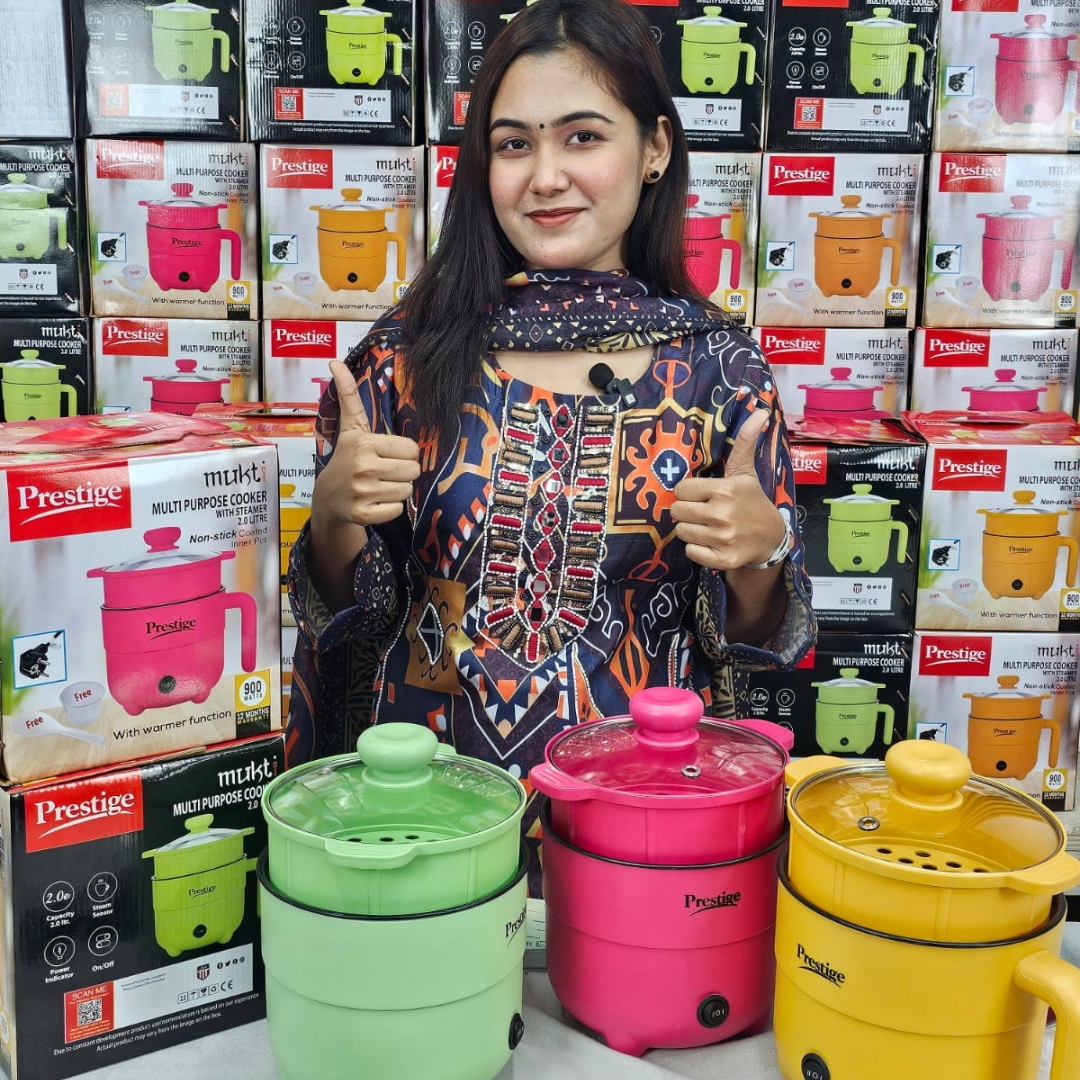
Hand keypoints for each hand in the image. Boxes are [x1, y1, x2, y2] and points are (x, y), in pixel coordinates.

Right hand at [313, 360, 421, 530]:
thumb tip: (335, 361)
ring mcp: (362, 493)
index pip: (412, 450)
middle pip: (413, 471)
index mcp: (364, 443)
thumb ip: (349, 395)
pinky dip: (389, 508)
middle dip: (402, 472)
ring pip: (407, 490)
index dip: (403, 454)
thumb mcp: (350, 427)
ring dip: (396, 489)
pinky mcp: (363, 514)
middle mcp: (363, 467)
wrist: (328, 497)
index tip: (386, 455)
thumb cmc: (347, 458)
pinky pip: (397, 509)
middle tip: (383, 472)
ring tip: (377, 485)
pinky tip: (373, 501)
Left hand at [669, 407, 786, 570]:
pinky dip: (697, 549)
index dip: (688, 492)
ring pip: (681, 531)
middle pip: (676, 511)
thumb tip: (760, 410)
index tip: (702, 495)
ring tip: (708, 526)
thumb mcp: (746, 472)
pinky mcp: (722, 559)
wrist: (771, 538)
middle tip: (703, 511)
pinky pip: (690, 551)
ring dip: (691, 529)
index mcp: (725, 490)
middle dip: (686, 510)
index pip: (681, 489)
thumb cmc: (751, 501)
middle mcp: (722, 514)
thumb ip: (745, 442)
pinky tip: (711, 542)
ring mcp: (723, 538)